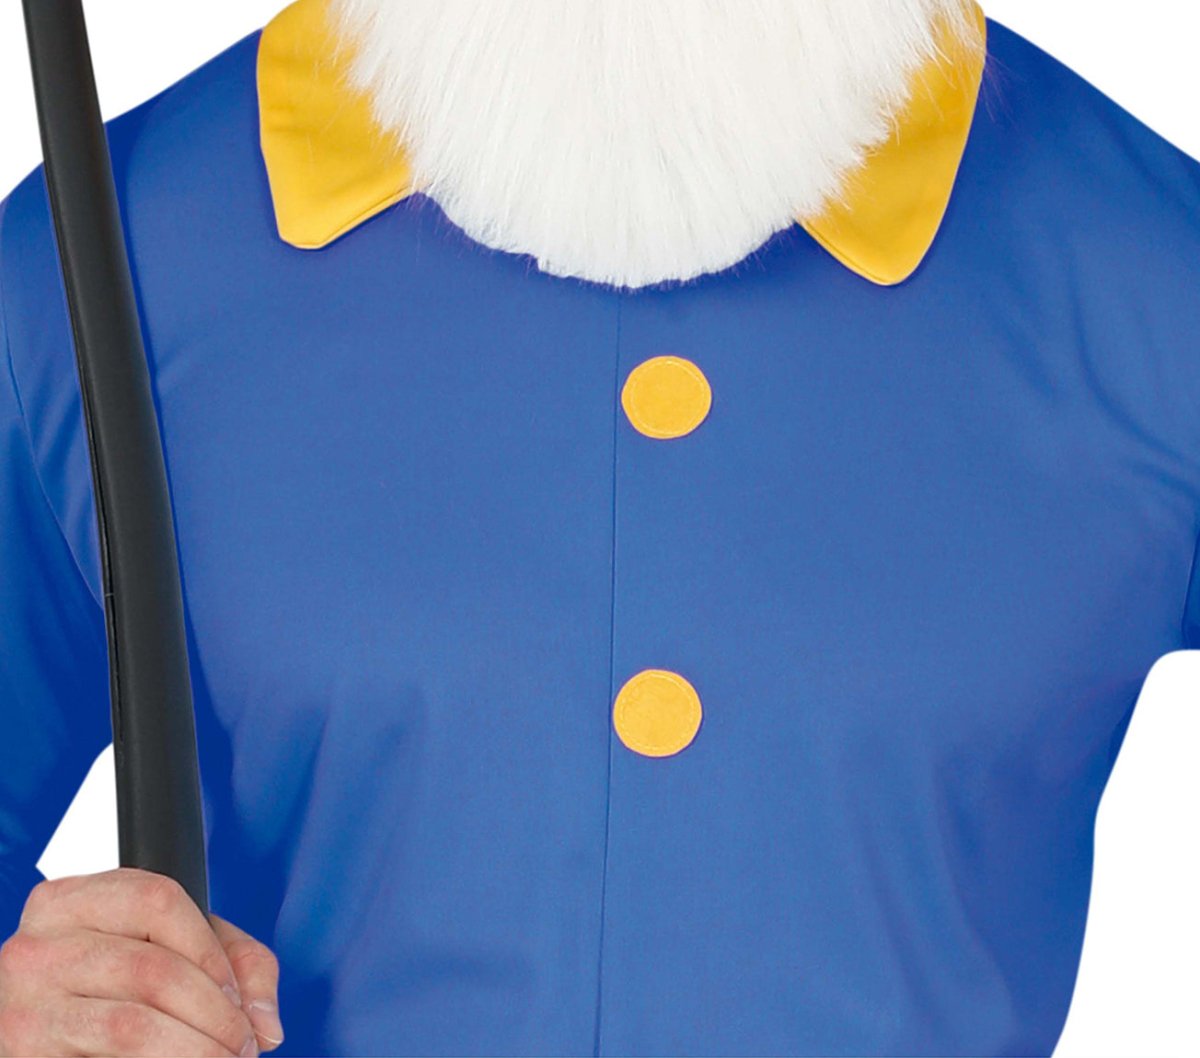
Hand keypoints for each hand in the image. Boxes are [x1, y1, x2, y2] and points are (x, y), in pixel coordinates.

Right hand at [0, 867, 282, 1056]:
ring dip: (195, 1050)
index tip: (238, 996)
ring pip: (132, 1025)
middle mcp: (38, 946)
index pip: (157, 900)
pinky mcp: (23, 1057)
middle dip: (215, 1013)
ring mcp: (23, 1004)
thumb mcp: (176, 949)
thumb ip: (236, 963)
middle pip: (152, 969)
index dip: (211, 951)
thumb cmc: (116, 984)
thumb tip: (267, 1026)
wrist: (44, 1033)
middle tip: (243, 1044)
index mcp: (71, 901)